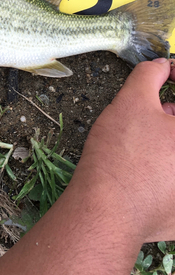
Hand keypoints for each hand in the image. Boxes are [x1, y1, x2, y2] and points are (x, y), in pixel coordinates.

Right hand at [0, 59, 174, 274]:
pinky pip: (168, 184)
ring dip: (164, 141)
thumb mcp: (130, 102)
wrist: (107, 209)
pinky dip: (160, 173)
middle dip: (169, 113)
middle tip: (148, 112)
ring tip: (136, 143)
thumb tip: (159, 65)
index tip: (163, 76)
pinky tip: (140, 172)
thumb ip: (148, 76)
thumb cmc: (120, 152)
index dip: (174, 78)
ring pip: (171, 154)